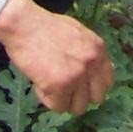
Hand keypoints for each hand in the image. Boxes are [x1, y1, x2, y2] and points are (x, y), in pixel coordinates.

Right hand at [0, 0, 114, 115]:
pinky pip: (58, 107)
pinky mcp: (60, 85)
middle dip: (80, 97)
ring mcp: (78, 75)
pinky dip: (47, 99)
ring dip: (63, 100)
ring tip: (49, 84)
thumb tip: (92, 74)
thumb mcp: (77, 35)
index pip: (108, 82)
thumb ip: (88, 53)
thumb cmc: (45, 27)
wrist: (24, 24)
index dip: (92, 87)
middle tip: (64, 89)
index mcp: (99, 49)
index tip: (80, 87)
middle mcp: (93, 62)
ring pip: (77, 107)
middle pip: (96, 98)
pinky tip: (39, 84)